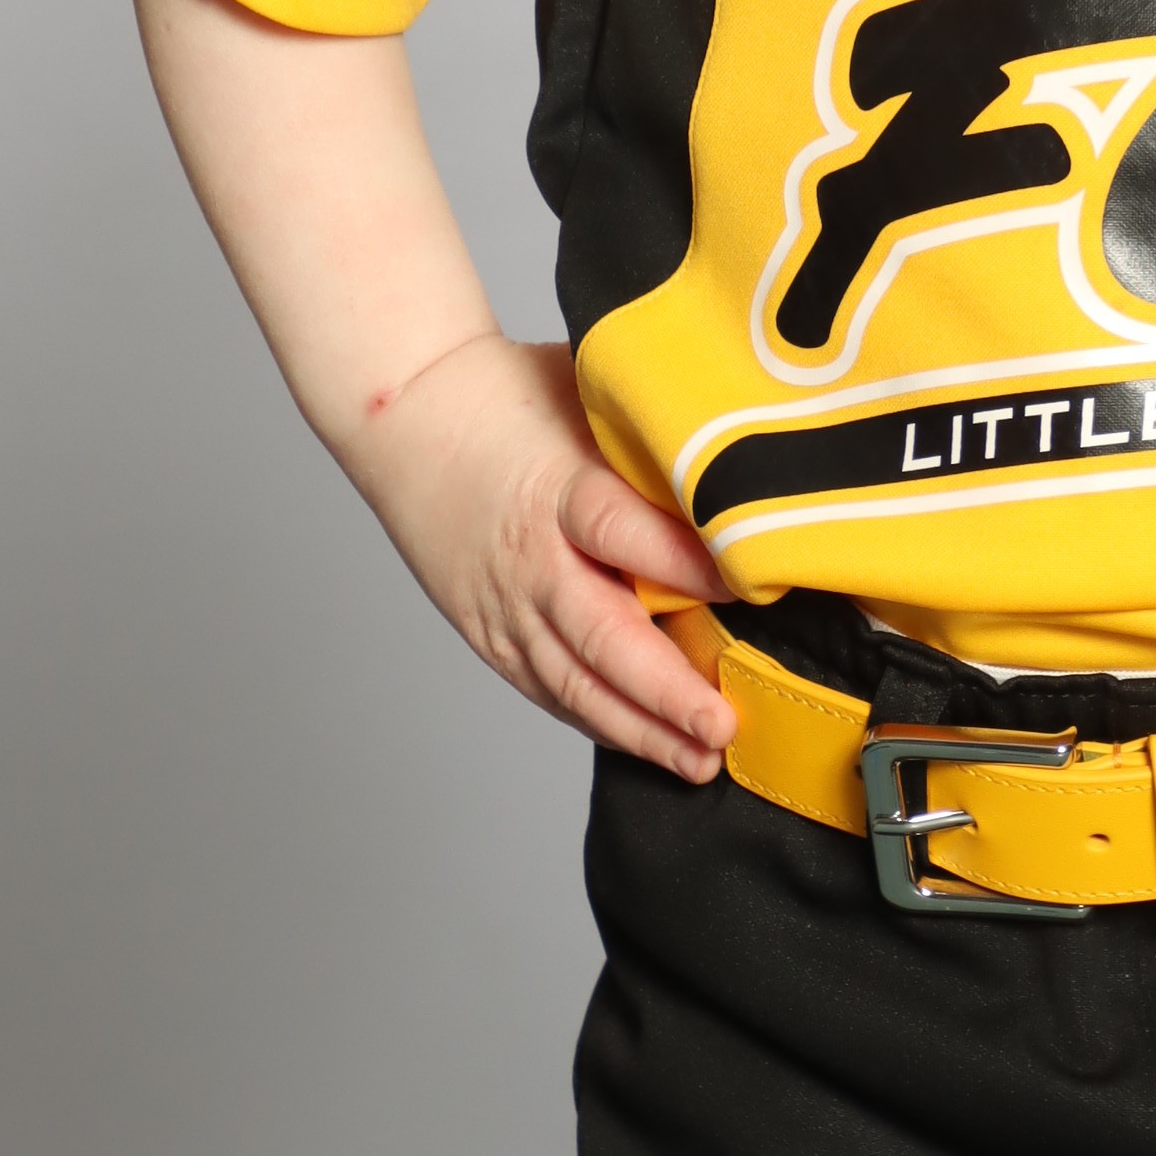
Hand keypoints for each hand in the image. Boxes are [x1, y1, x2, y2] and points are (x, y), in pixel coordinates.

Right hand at [342, 329, 736, 784]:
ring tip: (698, 760)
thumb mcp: (589, 394)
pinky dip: (599, 720)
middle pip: (601, 636)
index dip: (686, 566)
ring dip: (638, 729)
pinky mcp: (490, 633)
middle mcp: (532, 560)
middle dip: (665, 691)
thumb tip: (745, 464)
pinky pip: (548, 689)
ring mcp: (506, 607)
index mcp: (559, 490)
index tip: (748, 589)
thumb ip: (654, 442)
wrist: (407, 417)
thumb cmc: (510, 397)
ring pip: (574, 683)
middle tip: (721, 726)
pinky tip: (646, 742)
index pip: (626, 534)